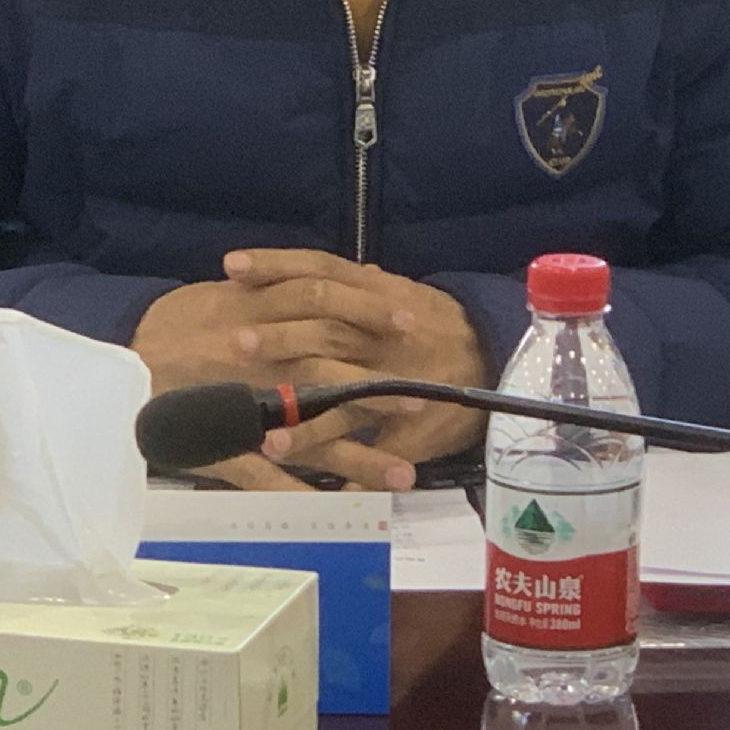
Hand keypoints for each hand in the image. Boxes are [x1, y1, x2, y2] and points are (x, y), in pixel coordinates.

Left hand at [221, 249, 488, 489]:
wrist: (498, 356)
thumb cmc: (440, 325)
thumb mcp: (398, 295)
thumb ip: (359, 287)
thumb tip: (320, 269)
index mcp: (374, 295)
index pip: (320, 271)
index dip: (276, 267)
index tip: (231, 266)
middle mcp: (380, 333)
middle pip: (324, 329)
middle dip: (279, 336)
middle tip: (235, 341)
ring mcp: (391, 377)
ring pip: (339, 391)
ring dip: (299, 413)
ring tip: (264, 435)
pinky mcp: (406, 420)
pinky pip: (366, 438)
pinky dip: (331, 452)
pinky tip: (295, 464)